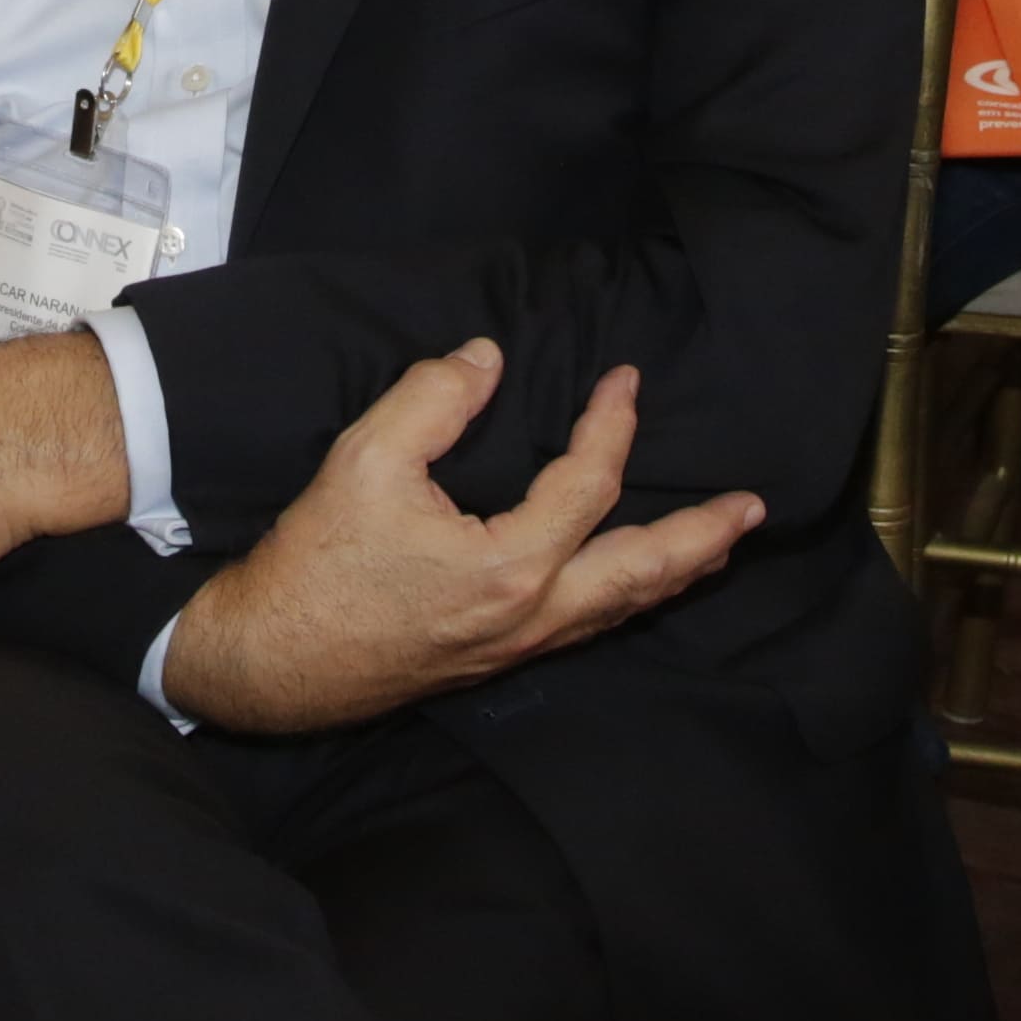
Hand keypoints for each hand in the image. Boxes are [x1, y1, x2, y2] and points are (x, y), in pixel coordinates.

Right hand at [161, 342, 761, 735]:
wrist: (269, 661)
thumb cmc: (315, 564)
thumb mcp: (363, 461)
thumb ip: (432, 398)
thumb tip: (487, 358)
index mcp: (511, 567)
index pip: (589, 486)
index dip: (611, 425)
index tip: (623, 380)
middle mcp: (531, 616)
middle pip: (644, 574)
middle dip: (703, 537)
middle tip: (751, 508)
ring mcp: (518, 647)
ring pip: (621, 611)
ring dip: (676, 574)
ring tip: (716, 547)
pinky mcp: (494, 660)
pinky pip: (587, 627)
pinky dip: (627, 600)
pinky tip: (629, 585)